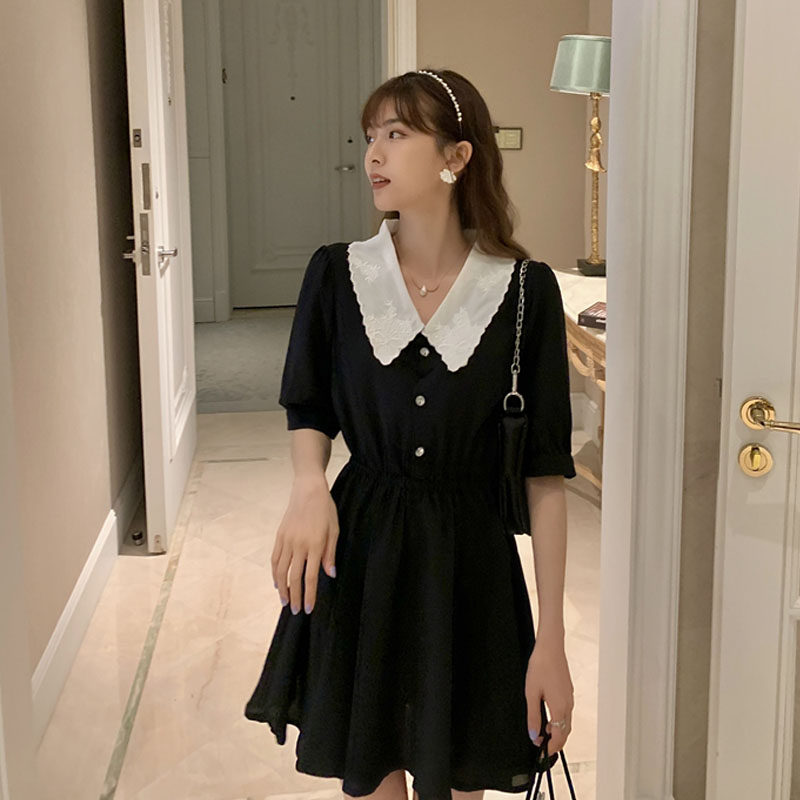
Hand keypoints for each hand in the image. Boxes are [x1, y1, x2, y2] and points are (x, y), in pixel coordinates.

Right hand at [271, 473, 338, 615]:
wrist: (308, 490)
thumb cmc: (325, 509)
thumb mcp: (334, 530)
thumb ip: (330, 554)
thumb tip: (330, 574)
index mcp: (315, 545)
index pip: (310, 577)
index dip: (309, 595)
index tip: (308, 609)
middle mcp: (299, 545)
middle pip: (294, 577)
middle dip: (294, 596)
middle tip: (295, 611)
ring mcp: (287, 540)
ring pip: (281, 570)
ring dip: (282, 588)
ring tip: (284, 601)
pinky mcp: (280, 535)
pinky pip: (275, 558)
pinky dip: (275, 572)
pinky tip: (277, 582)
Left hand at [525, 637, 573, 754]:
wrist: (550, 648)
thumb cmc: (540, 667)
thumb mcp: (531, 693)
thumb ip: (533, 717)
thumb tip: (533, 735)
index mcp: (560, 708)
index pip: (559, 738)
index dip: (550, 748)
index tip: (541, 753)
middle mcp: (568, 705)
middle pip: (565, 732)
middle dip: (555, 742)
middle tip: (541, 746)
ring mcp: (569, 698)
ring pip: (566, 722)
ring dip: (557, 731)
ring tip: (541, 732)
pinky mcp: (568, 691)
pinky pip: (566, 712)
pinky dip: (558, 720)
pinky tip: (547, 715)